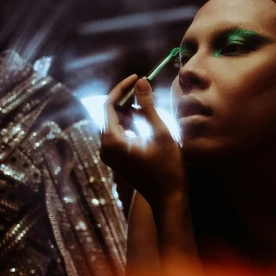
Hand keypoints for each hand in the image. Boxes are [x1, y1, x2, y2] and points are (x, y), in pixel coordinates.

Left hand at [100, 75, 185, 204]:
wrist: (169, 198)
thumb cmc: (168, 167)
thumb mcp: (160, 132)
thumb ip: (147, 106)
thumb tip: (140, 81)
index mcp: (112, 140)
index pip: (108, 105)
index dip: (122, 88)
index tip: (137, 77)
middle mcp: (105, 148)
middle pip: (110, 113)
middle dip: (126, 99)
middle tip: (145, 88)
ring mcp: (111, 155)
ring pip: (116, 123)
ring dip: (130, 111)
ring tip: (149, 104)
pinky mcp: (118, 159)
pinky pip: (120, 134)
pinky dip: (131, 124)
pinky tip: (147, 120)